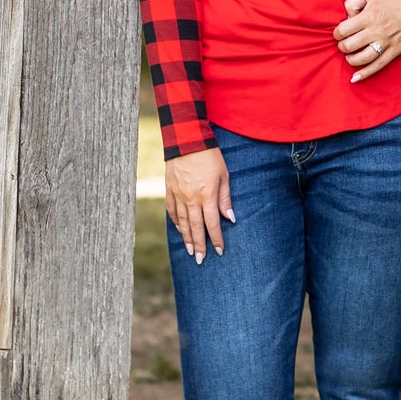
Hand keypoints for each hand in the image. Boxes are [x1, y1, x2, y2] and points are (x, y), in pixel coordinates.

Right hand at [165, 146, 233, 262]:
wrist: (186, 140)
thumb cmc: (209, 156)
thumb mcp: (223, 175)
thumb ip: (225, 198)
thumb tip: (230, 218)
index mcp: (206, 196)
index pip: (212, 224)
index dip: (217, 239)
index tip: (219, 251)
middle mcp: (191, 199)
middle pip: (195, 227)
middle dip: (199, 245)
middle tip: (201, 260)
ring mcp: (178, 195)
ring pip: (182, 222)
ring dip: (186, 238)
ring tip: (190, 251)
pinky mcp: (170, 189)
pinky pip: (172, 210)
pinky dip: (176, 221)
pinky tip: (179, 229)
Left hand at [334, 0, 400, 82]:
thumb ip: (353, 2)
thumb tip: (346, 18)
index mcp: (369, 16)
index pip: (343, 31)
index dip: (337, 33)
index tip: (339, 32)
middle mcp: (376, 31)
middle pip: (350, 46)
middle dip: (342, 46)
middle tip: (344, 42)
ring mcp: (386, 43)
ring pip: (362, 59)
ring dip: (351, 59)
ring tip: (349, 56)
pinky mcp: (394, 51)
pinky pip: (378, 65)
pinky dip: (366, 73)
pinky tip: (355, 78)